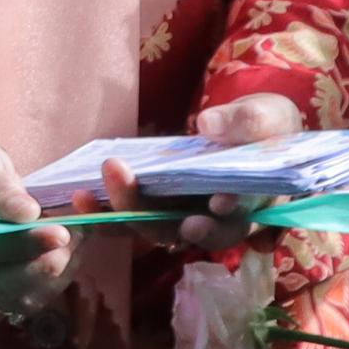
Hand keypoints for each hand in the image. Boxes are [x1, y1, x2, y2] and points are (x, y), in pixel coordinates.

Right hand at [0, 118, 79, 317]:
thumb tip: (28, 213)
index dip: (23, 246)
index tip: (59, 233)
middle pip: (6, 288)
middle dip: (47, 264)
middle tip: (75, 235)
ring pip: (26, 296)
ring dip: (60, 268)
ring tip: (79, 233)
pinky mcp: (6, 286)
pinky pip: (37, 293)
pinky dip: (63, 271)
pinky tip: (75, 244)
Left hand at [96, 92, 308, 261]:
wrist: (254, 129)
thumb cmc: (268, 126)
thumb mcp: (267, 116)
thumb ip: (245, 122)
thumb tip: (208, 124)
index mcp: (253, 207)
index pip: (234, 222)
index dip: (220, 218)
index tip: (213, 202)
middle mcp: (217, 221)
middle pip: (184, 232)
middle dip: (152, 214)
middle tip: (124, 183)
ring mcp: (187, 215)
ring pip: (153, 228)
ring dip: (120, 213)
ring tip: (87, 195)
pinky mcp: (162, 205)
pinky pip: (133, 216)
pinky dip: (107, 211)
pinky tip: (80, 196)